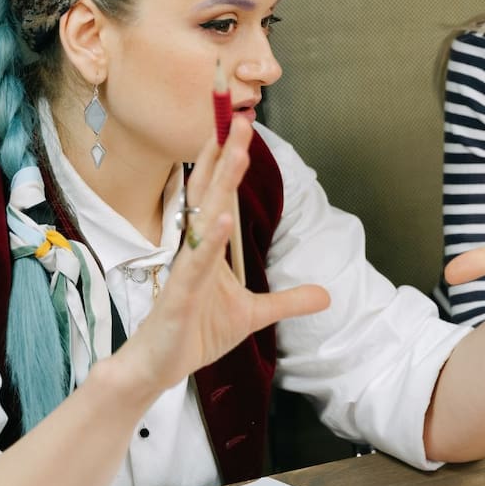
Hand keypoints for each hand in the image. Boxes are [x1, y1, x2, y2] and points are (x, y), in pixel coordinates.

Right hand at [118, 115, 328, 394]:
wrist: (158, 368)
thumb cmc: (195, 333)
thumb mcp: (254, 315)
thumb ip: (288, 301)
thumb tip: (326, 295)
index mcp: (208, 247)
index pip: (219, 195)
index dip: (230, 162)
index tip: (241, 127)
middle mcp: (194, 249)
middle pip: (210, 192)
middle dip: (225, 155)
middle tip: (240, 117)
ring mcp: (185, 269)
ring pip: (204, 217)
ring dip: (221, 184)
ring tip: (236, 152)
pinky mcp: (178, 295)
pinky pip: (195, 264)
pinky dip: (209, 240)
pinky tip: (221, 218)